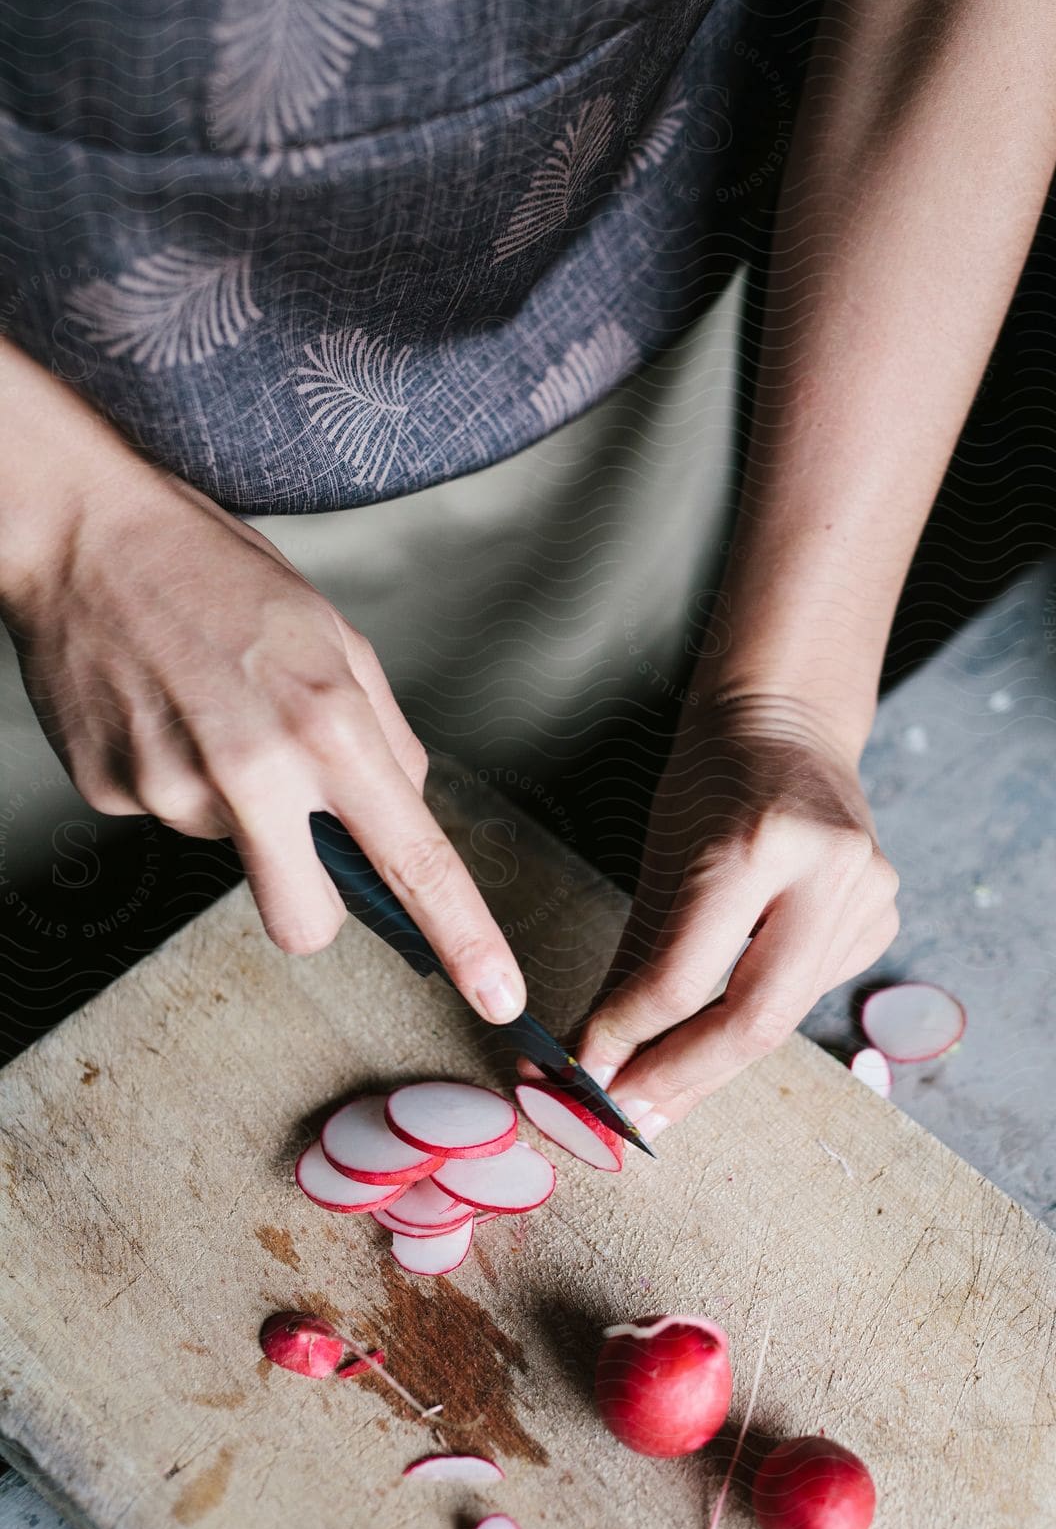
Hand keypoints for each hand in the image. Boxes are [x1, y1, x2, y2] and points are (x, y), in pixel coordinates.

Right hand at [1, 394, 525, 1018]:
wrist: (84, 532)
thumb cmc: (217, 573)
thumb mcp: (336, 638)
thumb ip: (384, 736)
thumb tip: (405, 812)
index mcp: (330, 725)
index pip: (415, 859)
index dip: (464, 938)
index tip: (499, 996)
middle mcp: (253, 770)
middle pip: (304, 924)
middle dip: (311, 903)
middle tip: (294, 828)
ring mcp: (170, 788)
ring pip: (228, 855)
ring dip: (232, 807)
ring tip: (209, 712)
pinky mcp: (108, 791)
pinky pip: (167, 818)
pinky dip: (172, 778)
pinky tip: (160, 711)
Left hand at [570, 691, 898, 1135]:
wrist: (790, 728)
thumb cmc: (712, 784)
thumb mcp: (661, 857)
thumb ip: (636, 961)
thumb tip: (597, 1055)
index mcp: (759, 843)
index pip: (685, 974)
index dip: (629, 1034)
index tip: (585, 1071)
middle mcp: (827, 871)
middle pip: (755, 1019)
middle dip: (682, 1079)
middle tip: (627, 1117)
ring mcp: (868, 898)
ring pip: (783, 1018)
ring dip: (713, 1065)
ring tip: (656, 1098)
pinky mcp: (881, 921)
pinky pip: (806, 994)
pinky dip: (753, 1021)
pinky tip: (714, 1036)